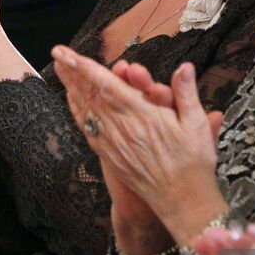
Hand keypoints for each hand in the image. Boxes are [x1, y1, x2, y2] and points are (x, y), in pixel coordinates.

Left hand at [53, 46, 224, 245]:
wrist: (181, 201)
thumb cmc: (192, 163)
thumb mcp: (196, 126)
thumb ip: (186, 93)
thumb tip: (184, 67)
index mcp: (142, 116)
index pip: (108, 86)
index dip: (86, 69)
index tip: (69, 55)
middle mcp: (122, 128)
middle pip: (91, 95)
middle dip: (73, 72)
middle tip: (58, 53)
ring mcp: (113, 143)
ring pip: (87, 110)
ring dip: (72, 88)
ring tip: (60, 70)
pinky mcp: (111, 155)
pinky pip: (89, 128)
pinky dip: (78, 111)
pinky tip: (73, 101)